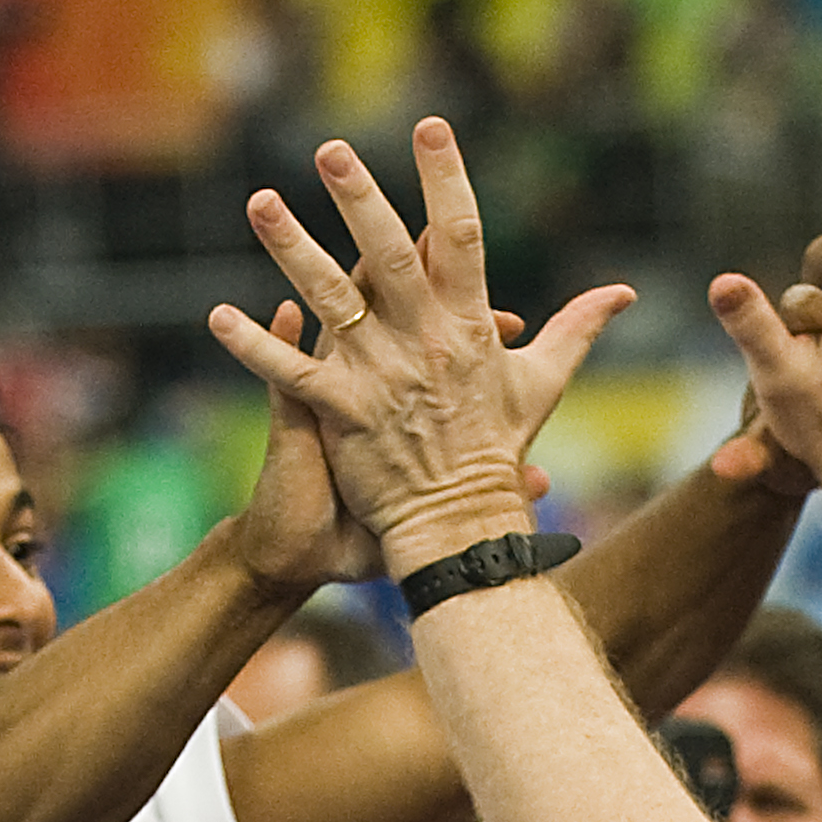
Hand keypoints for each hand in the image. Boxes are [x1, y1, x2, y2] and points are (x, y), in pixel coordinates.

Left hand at [209, 120, 632, 574]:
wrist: (465, 524)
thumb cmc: (500, 449)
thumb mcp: (542, 383)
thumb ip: (577, 328)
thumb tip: (624, 293)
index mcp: (471, 326)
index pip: (462, 236)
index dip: (445, 178)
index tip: (430, 127)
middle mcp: (424, 342)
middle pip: (390, 256)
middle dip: (361, 200)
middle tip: (330, 150)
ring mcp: (381, 376)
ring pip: (331, 300)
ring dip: (293, 251)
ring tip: (260, 203)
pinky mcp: (344, 412)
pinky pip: (292, 375)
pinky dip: (256, 347)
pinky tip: (216, 317)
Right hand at [233, 300, 559, 596]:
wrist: (315, 552)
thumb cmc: (379, 520)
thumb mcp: (433, 498)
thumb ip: (491, 477)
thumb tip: (544, 480)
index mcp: (403, 392)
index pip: (444, 342)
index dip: (480, 326)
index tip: (514, 327)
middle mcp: (369, 380)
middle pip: (395, 317)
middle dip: (424, 292)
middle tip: (451, 280)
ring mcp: (332, 394)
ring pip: (336, 329)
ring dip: (346, 293)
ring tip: (364, 268)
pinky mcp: (297, 423)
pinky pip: (285, 375)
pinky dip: (278, 342)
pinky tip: (288, 313)